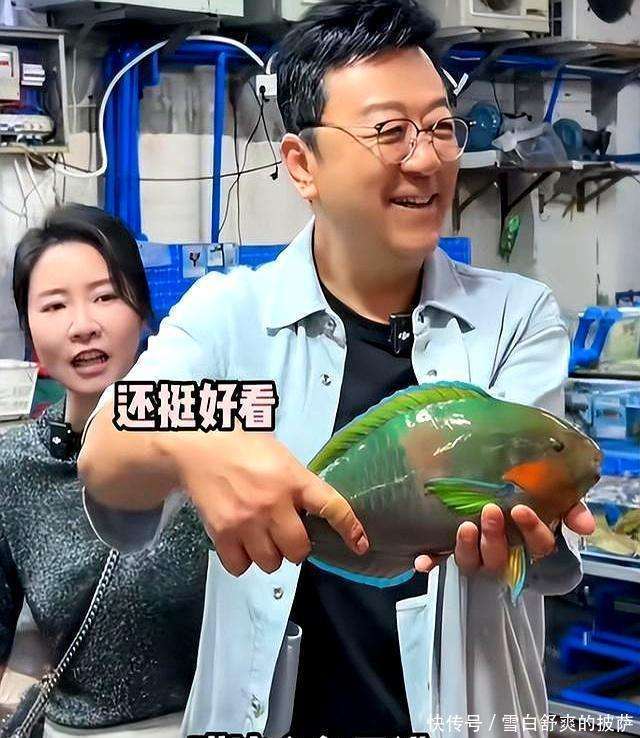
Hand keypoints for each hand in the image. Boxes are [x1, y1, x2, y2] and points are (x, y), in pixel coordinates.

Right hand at [175, 429, 368, 575]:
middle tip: (286, 535)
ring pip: (271, 563)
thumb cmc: (243, 446)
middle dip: (295, 548)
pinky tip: (239, 542)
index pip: (332, 507)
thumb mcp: (281, 457)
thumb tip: (313, 513)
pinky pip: (241, 567)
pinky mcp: (223, 532)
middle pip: (298, 550)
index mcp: (294, 479)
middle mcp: (274, 503)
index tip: (360, 544)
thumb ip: (298, 484)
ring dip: (268, 555)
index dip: (349, 528)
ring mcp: (248, 520)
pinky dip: (242, 560)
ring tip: (259, 536)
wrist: (199, 445)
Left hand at [414, 501, 594, 575]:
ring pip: (472, 564)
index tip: (522, 510)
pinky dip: (431, 562)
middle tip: (490, 512)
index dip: (532, 531)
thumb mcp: (552, 504)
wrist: (500, 506)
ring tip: (464, 526)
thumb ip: (569, 510)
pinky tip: (422, 560)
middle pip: (500, 557)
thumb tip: (586, 525)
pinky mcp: (452, 555)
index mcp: (529, 545)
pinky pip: (440, 563)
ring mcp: (476, 559)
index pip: (538, 546)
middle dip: (495, 537)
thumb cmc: (525, 507)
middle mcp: (502, 556)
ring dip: (466, 548)